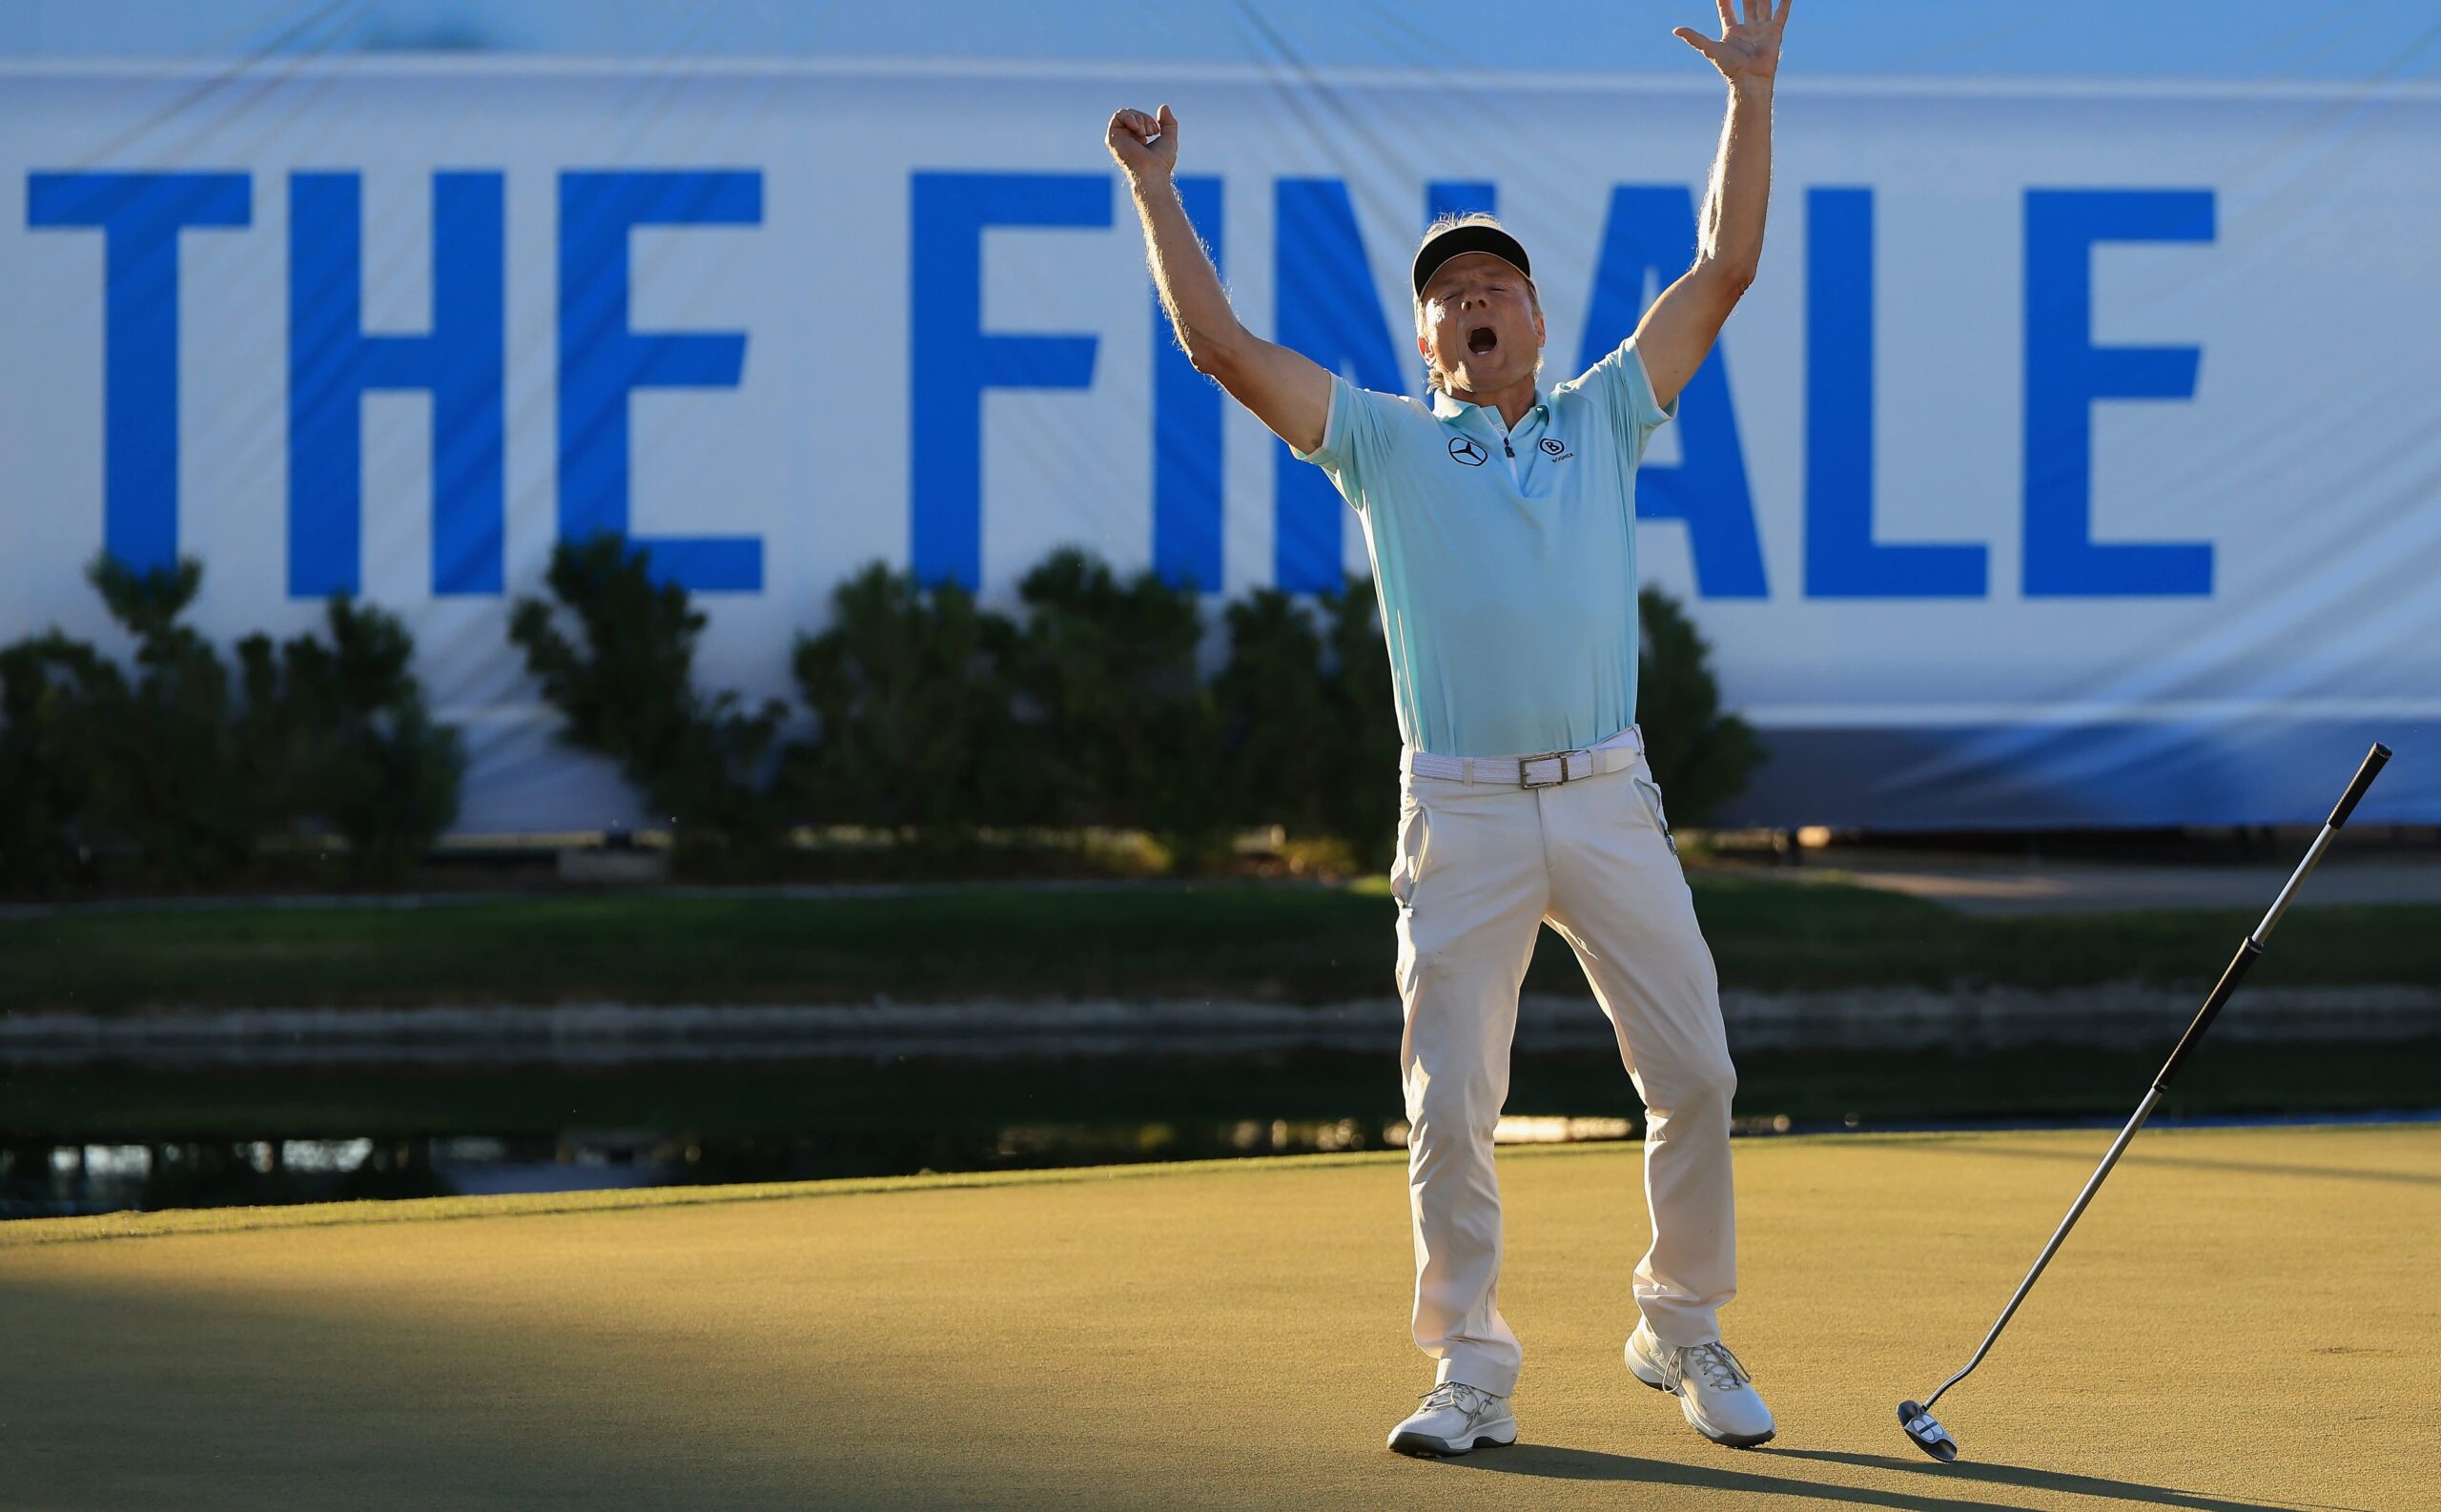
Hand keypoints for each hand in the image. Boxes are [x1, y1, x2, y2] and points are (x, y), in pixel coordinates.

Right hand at [1106, 104, 1178, 181]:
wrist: (1153, 171)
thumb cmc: (1161, 161)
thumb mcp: (1169, 138)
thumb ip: (1168, 123)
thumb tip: (1163, 106)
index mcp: (1136, 140)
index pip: (1139, 119)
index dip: (1149, 120)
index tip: (1155, 131)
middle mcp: (1126, 139)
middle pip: (1133, 114)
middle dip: (1145, 118)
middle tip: (1151, 132)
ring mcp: (1118, 138)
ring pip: (1126, 114)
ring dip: (1139, 119)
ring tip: (1145, 133)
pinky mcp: (1112, 138)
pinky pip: (1118, 116)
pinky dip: (1130, 118)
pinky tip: (1137, 129)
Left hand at [1674, 0, 1788, 88]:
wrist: (1750, 79)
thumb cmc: (1729, 67)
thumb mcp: (1710, 49)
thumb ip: (1694, 38)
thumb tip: (1675, 30)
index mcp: (1731, 31)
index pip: (1726, 9)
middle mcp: (1747, 28)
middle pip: (1746, 3)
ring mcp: (1761, 29)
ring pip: (1763, 4)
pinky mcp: (1774, 32)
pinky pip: (1781, 13)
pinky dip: (1785, 2)